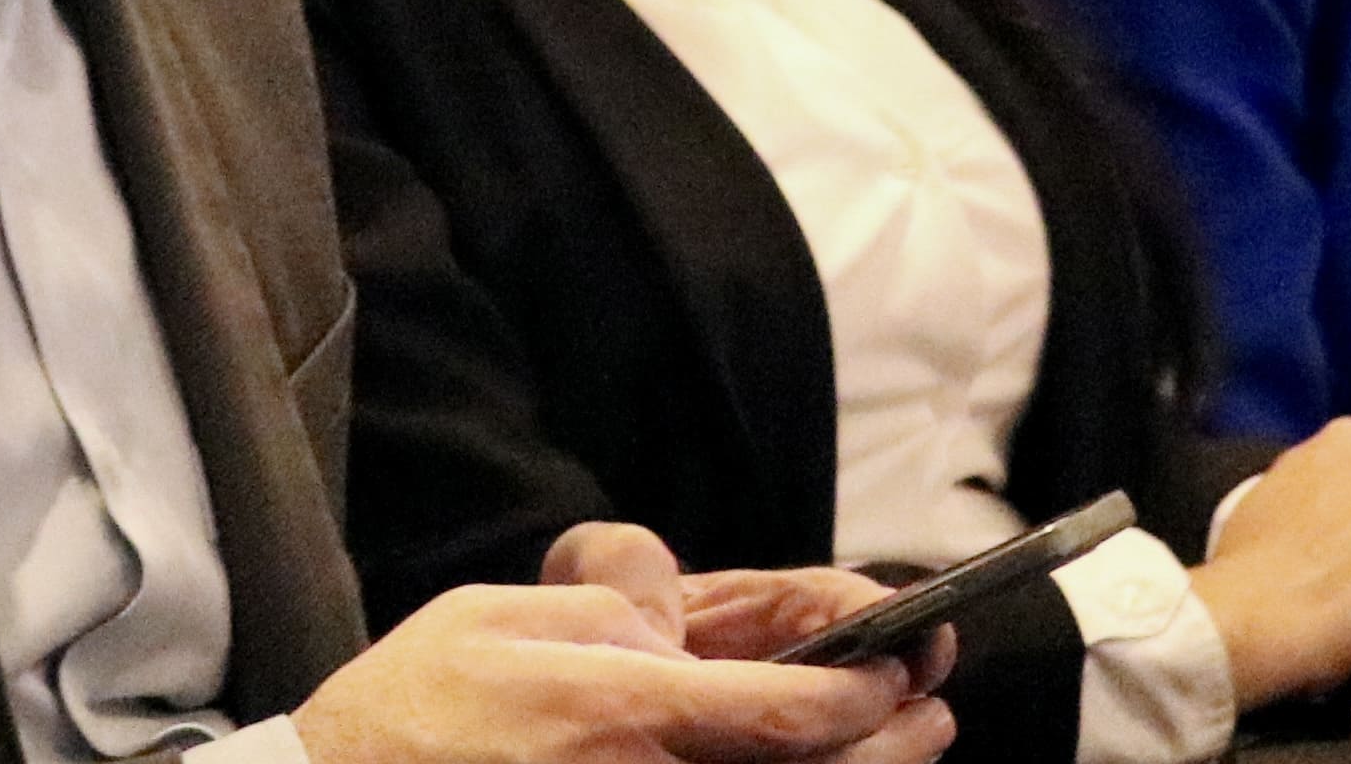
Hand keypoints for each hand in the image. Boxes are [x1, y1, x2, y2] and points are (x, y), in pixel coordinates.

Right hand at [298, 563, 946, 763]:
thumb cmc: (416, 710)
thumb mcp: (506, 615)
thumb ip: (611, 605)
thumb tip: (682, 623)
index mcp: (622, 710)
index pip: (790, 710)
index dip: (869, 690)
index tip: (905, 661)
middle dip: (895, 744)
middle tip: (933, 710)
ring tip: (899, 743)